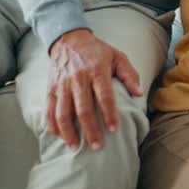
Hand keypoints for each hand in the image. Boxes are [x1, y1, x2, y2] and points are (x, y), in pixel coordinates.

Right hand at [47, 29, 143, 150]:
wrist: (69, 40)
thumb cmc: (97, 51)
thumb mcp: (118, 56)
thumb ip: (129, 75)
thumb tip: (139, 94)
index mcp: (97, 70)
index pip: (104, 96)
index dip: (109, 114)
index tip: (114, 130)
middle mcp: (78, 78)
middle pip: (83, 108)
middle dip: (90, 129)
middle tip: (97, 146)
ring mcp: (62, 84)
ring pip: (63, 112)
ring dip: (69, 132)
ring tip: (76, 147)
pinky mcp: (50, 88)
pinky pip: (49, 110)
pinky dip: (53, 125)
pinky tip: (60, 137)